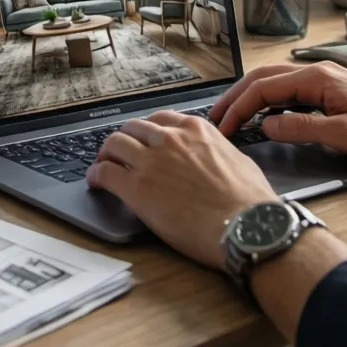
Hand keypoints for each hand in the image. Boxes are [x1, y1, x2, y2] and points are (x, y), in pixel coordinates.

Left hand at [86, 111, 277, 269]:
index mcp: (196, 129)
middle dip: (124, 140)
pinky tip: (96, 183)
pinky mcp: (137, 188)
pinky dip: (96, 175)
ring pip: (114, 144)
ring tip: (102, 165)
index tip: (143, 141)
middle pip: (132, 128)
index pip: (160, 120)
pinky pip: (105, 172)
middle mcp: (170, 139)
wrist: (246, 226)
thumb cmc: (250, 201)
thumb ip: (218, 151)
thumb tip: (215, 157)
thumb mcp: (238, 159)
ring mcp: (151, 161)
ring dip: (106, 154)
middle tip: (119, 154)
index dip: (147, 132)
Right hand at [211, 62, 346, 165]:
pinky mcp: (330, 91)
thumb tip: (266, 126)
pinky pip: (290, 91)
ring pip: (275, 82)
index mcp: (318, 78)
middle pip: (264, 78)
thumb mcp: (344, 136)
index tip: (223, 127)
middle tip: (217, 119)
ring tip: (232, 117)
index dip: (239, 107)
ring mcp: (324, 80)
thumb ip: (301, 129)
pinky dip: (268, 101)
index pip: (264, 87)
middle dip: (236, 97)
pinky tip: (263, 117)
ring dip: (251, 97)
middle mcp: (319, 73)